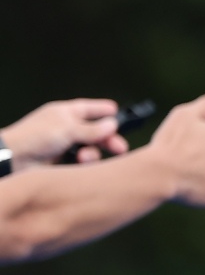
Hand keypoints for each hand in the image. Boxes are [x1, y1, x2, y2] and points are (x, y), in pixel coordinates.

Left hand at [2, 99, 126, 162]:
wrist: (14, 160)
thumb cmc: (34, 137)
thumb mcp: (67, 128)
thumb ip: (92, 129)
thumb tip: (112, 125)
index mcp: (65, 114)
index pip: (89, 109)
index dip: (103, 111)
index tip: (117, 113)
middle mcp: (66, 128)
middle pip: (95, 132)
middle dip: (107, 140)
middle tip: (120, 148)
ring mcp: (65, 146)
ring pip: (91, 149)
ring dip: (92, 154)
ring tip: (84, 158)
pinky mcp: (64, 162)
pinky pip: (83, 162)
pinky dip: (84, 164)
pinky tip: (79, 164)